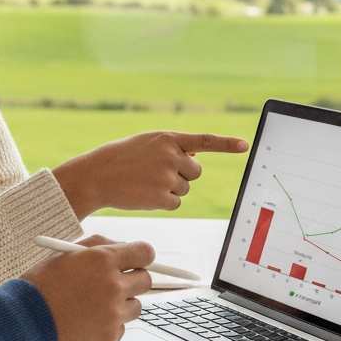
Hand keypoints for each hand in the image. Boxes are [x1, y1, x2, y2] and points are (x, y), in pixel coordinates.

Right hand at [21, 236, 153, 340]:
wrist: (23, 322)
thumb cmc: (41, 286)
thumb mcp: (66, 255)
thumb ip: (97, 247)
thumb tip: (122, 247)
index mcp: (103, 259)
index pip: (145, 252)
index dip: (142, 256)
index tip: (137, 261)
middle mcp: (113, 285)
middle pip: (145, 280)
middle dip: (133, 280)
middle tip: (117, 285)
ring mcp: (113, 313)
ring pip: (135, 306)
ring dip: (121, 305)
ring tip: (93, 307)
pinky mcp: (110, 336)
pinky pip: (120, 328)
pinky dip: (108, 325)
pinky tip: (86, 323)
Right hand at [52, 131, 248, 217]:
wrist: (96, 176)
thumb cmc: (120, 158)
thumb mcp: (146, 143)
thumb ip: (171, 147)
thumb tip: (195, 161)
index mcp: (167, 138)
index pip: (204, 140)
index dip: (226, 143)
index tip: (245, 145)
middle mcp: (170, 155)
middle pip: (196, 171)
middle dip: (183, 174)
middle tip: (158, 173)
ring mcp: (167, 177)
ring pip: (185, 188)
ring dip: (171, 188)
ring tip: (146, 182)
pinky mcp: (162, 197)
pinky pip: (176, 203)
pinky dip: (164, 202)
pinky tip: (145, 194)